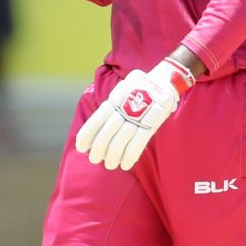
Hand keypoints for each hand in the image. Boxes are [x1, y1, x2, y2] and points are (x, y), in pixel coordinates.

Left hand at [74, 59, 194, 171]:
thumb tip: (97, 127)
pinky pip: (139, 142)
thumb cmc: (140, 89)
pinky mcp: (153, 121)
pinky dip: (130, 155)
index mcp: (115, 99)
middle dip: (99, 148)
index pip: (97, 119)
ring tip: (109, 165)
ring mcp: (139, 114)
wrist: (165, 80)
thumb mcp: (122, 90)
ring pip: (122, 138)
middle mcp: (125, 106)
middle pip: (108, 131)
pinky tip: (125, 165)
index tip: (80, 147)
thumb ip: (111, 106)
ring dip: (113, 154)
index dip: (87, 134)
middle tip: (94, 159)